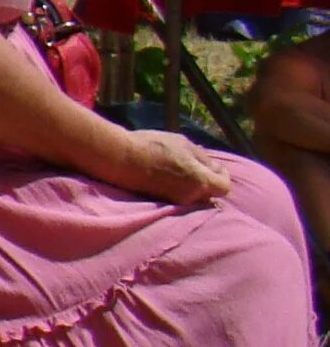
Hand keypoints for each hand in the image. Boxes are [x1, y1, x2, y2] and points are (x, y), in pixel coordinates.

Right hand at [106, 128, 230, 205]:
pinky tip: (167, 175)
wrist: (121, 159)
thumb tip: (214, 167)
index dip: (222, 175)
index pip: (224, 187)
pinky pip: (178, 196)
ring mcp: (174, 201)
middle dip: (207, 181)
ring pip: (192, 196)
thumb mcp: (184, 144)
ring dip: (191, 185)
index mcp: (201, 182)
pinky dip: (177, 188)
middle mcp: (190, 197)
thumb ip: (204, 158)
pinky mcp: (159, 201)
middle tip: (196, 167)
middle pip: (208, 193)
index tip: (215, 166)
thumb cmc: (154, 147)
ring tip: (180, 170)